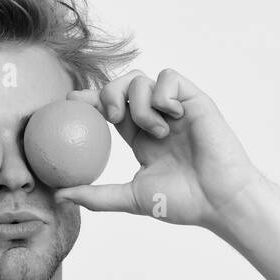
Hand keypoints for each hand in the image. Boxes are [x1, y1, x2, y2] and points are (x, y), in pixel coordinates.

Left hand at [54, 68, 263, 229]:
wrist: (220, 200)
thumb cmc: (184, 202)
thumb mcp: (131, 198)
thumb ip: (96, 195)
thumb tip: (59, 196)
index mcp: (139, 136)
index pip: (108, 109)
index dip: (88, 101)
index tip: (69, 103)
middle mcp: (154, 118)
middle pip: (120, 85)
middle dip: (107, 94)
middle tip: (111, 118)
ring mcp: (174, 107)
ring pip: (140, 79)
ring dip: (139, 105)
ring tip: (156, 132)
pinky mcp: (194, 99)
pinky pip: (168, 77)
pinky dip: (162, 94)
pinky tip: (170, 117)